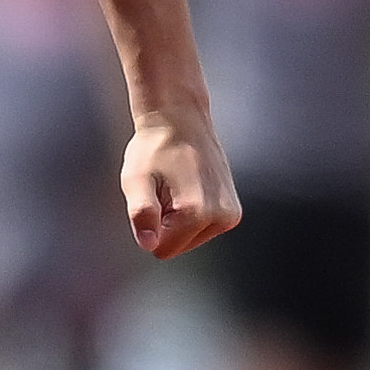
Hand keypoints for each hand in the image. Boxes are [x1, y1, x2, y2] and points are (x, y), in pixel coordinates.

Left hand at [121, 104, 239, 260]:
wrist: (181, 119)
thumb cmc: (153, 148)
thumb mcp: (135, 180)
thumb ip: (141, 213)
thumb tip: (150, 244)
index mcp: (198, 212)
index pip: (162, 249)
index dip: (150, 226)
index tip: (155, 196)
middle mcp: (222, 217)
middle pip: (177, 246)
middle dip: (165, 223)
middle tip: (165, 190)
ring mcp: (231, 215)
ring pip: (189, 239)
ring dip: (176, 218)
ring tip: (176, 186)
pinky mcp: (233, 212)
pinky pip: (200, 229)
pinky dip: (190, 213)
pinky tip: (188, 187)